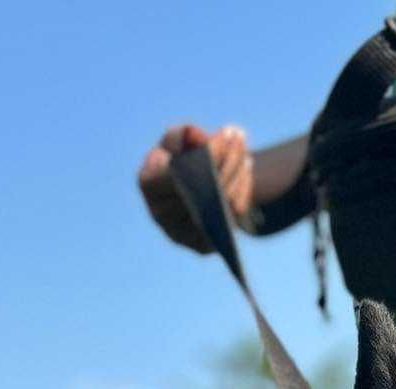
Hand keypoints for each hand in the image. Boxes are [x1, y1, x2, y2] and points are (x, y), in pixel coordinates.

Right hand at [137, 123, 254, 250]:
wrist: (192, 189)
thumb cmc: (179, 160)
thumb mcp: (178, 140)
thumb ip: (183, 135)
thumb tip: (195, 136)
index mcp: (148, 183)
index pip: (174, 170)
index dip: (204, 154)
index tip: (224, 136)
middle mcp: (160, 214)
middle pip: (202, 188)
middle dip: (226, 160)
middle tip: (241, 137)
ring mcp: (182, 234)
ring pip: (220, 205)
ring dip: (237, 176)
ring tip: (247, 154)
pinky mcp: (203, 247)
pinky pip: (231, 221)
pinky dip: (242, 194)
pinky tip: (246, 172)